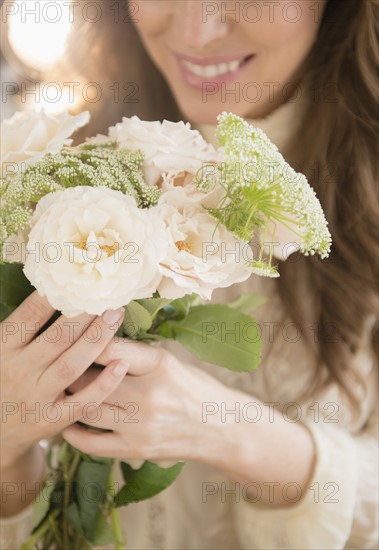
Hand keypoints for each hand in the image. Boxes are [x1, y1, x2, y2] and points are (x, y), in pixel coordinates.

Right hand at [0, 291, 126, 467]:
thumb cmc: (4, 376)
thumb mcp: (2, 349)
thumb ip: (24, 324)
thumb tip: (54, 286)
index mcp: (3, 349)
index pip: (29, 317)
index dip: (54, 297)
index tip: (78, 280)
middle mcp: (19, 371)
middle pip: (56, 339)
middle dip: (84, 315)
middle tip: (107, 295)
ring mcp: (37, 397)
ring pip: (71, 366)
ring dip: (97, 340)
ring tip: (116, 316)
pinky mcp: (54, 419)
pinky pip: (83, 402)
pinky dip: (104, 384)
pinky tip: (122, 364)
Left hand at [62, 339, 228, 462]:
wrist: (220, 427)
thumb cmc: (193, 386)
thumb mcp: (170, 360)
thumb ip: (134, 353)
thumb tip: (93, 341)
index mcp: (159, 364)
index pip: (109, 348)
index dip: (85, 341)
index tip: (73, 337)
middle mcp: (149, 394)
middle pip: (91, 379)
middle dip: (71, 369)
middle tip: (60, 363)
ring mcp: (141, 425)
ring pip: (86, 409)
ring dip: (70, 398)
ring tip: (62, 388)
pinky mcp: (136, 450)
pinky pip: (91, 443)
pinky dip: (73, 431)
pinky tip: (68, 420)